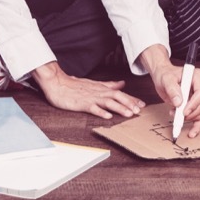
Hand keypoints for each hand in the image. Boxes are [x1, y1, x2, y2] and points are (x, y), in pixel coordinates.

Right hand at [31, 61, 145, 119]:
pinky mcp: (81, 104)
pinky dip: (100, 112)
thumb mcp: (94, 84)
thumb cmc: (74, 85)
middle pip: (117, 96)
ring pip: (108, 102)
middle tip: (139, 110)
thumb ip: (109, 85)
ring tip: (129, 114)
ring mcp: (90, 98)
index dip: (132, 99)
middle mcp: (98, 92)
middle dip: (129, 103)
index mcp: (102, 88)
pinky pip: (92, 108)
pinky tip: (108, 116)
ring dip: (119, 108)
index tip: (142, 104)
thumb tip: (122, 84)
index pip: (120, 93)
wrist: (57, 83)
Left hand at [156, 65, 199, 139]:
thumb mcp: (166, 79)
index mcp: (198, 76)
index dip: (193, 104)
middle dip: (191, 113)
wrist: (163, 76)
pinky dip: (196, 125)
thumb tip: (179, 103)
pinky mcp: (195, 104)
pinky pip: (199, 116)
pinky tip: (192, 133)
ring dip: (189, 118)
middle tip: (179, 117)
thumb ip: (172, 89)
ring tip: (176, 117)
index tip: (183, 112)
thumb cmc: (166, 75)